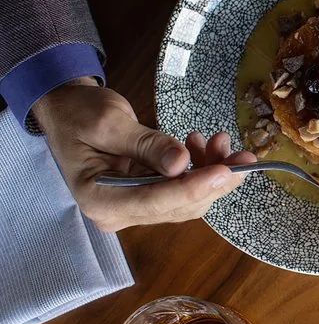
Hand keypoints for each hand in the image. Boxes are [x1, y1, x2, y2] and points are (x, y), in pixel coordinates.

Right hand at [32, 78, 255, 231]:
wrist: (68, 110)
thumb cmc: (79, 114)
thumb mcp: (110, 122)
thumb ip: (147, 144)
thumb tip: (182, 163)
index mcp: (99, 198)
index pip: (155, 201)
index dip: (194, 188)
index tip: (225, 172)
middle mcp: (118, 212)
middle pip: (179, 205)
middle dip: (214, 180)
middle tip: (244, 154)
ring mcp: (134, 207)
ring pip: (188, 199)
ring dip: (211, 172)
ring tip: (218, 140)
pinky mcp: (148, 197)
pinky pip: (183, 189)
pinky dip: (200, 169)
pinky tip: (202, 145)